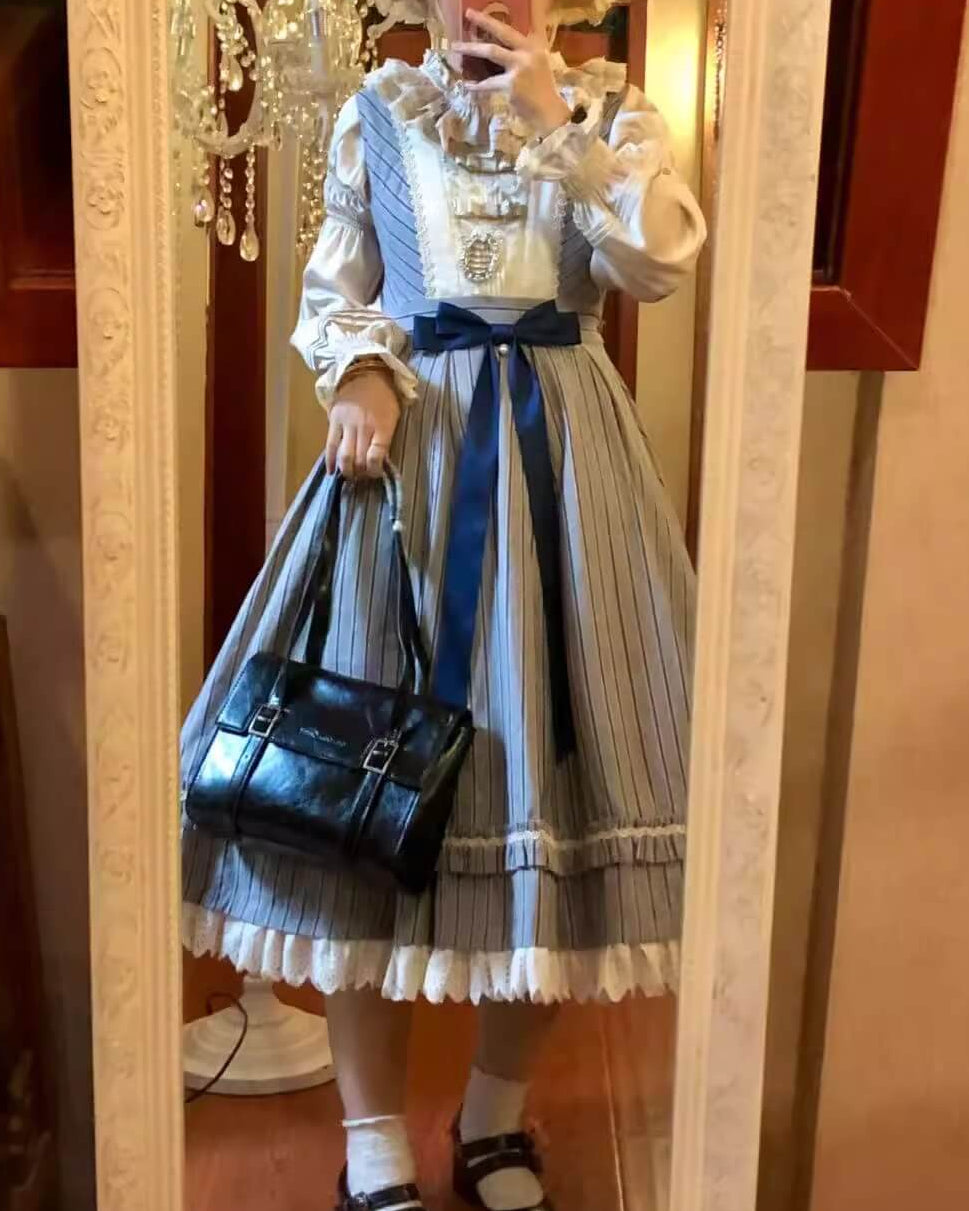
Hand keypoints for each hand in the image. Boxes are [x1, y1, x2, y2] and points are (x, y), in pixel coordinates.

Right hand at [326, 368, 400, 479]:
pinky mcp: (334, 421)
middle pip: (359, 460)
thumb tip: (378, 459)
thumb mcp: (394, 415)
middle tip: (362, 475)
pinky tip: (331, 471)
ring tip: (350, 474)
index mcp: (382, 426)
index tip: (375, 474)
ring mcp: (347, 424)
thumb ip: (386, 437)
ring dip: (347, 470)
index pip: (376, 457)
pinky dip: (330, 461)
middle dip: (361, 473)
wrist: (365, 371)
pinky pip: (330, 445)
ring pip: (344, 456)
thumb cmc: (384, 396)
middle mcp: (364, 427)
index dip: (374, 471)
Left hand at [453, 2, 570, 135]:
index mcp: (533, 47)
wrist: (549, 112)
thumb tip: (502, 47)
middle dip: (483, 22)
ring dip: (471, 48)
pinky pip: (488, 83)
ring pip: (491, 52)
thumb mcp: (537, 64)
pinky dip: (477, 85)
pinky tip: (467, 85)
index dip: (492, 21)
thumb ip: (523, 53)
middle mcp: (527, 53)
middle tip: (468, 15)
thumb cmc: (541, 91)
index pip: (511, 30)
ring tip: (456, 47)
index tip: (476, 13)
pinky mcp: (511, 85)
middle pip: (501, 33)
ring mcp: (519, 68)